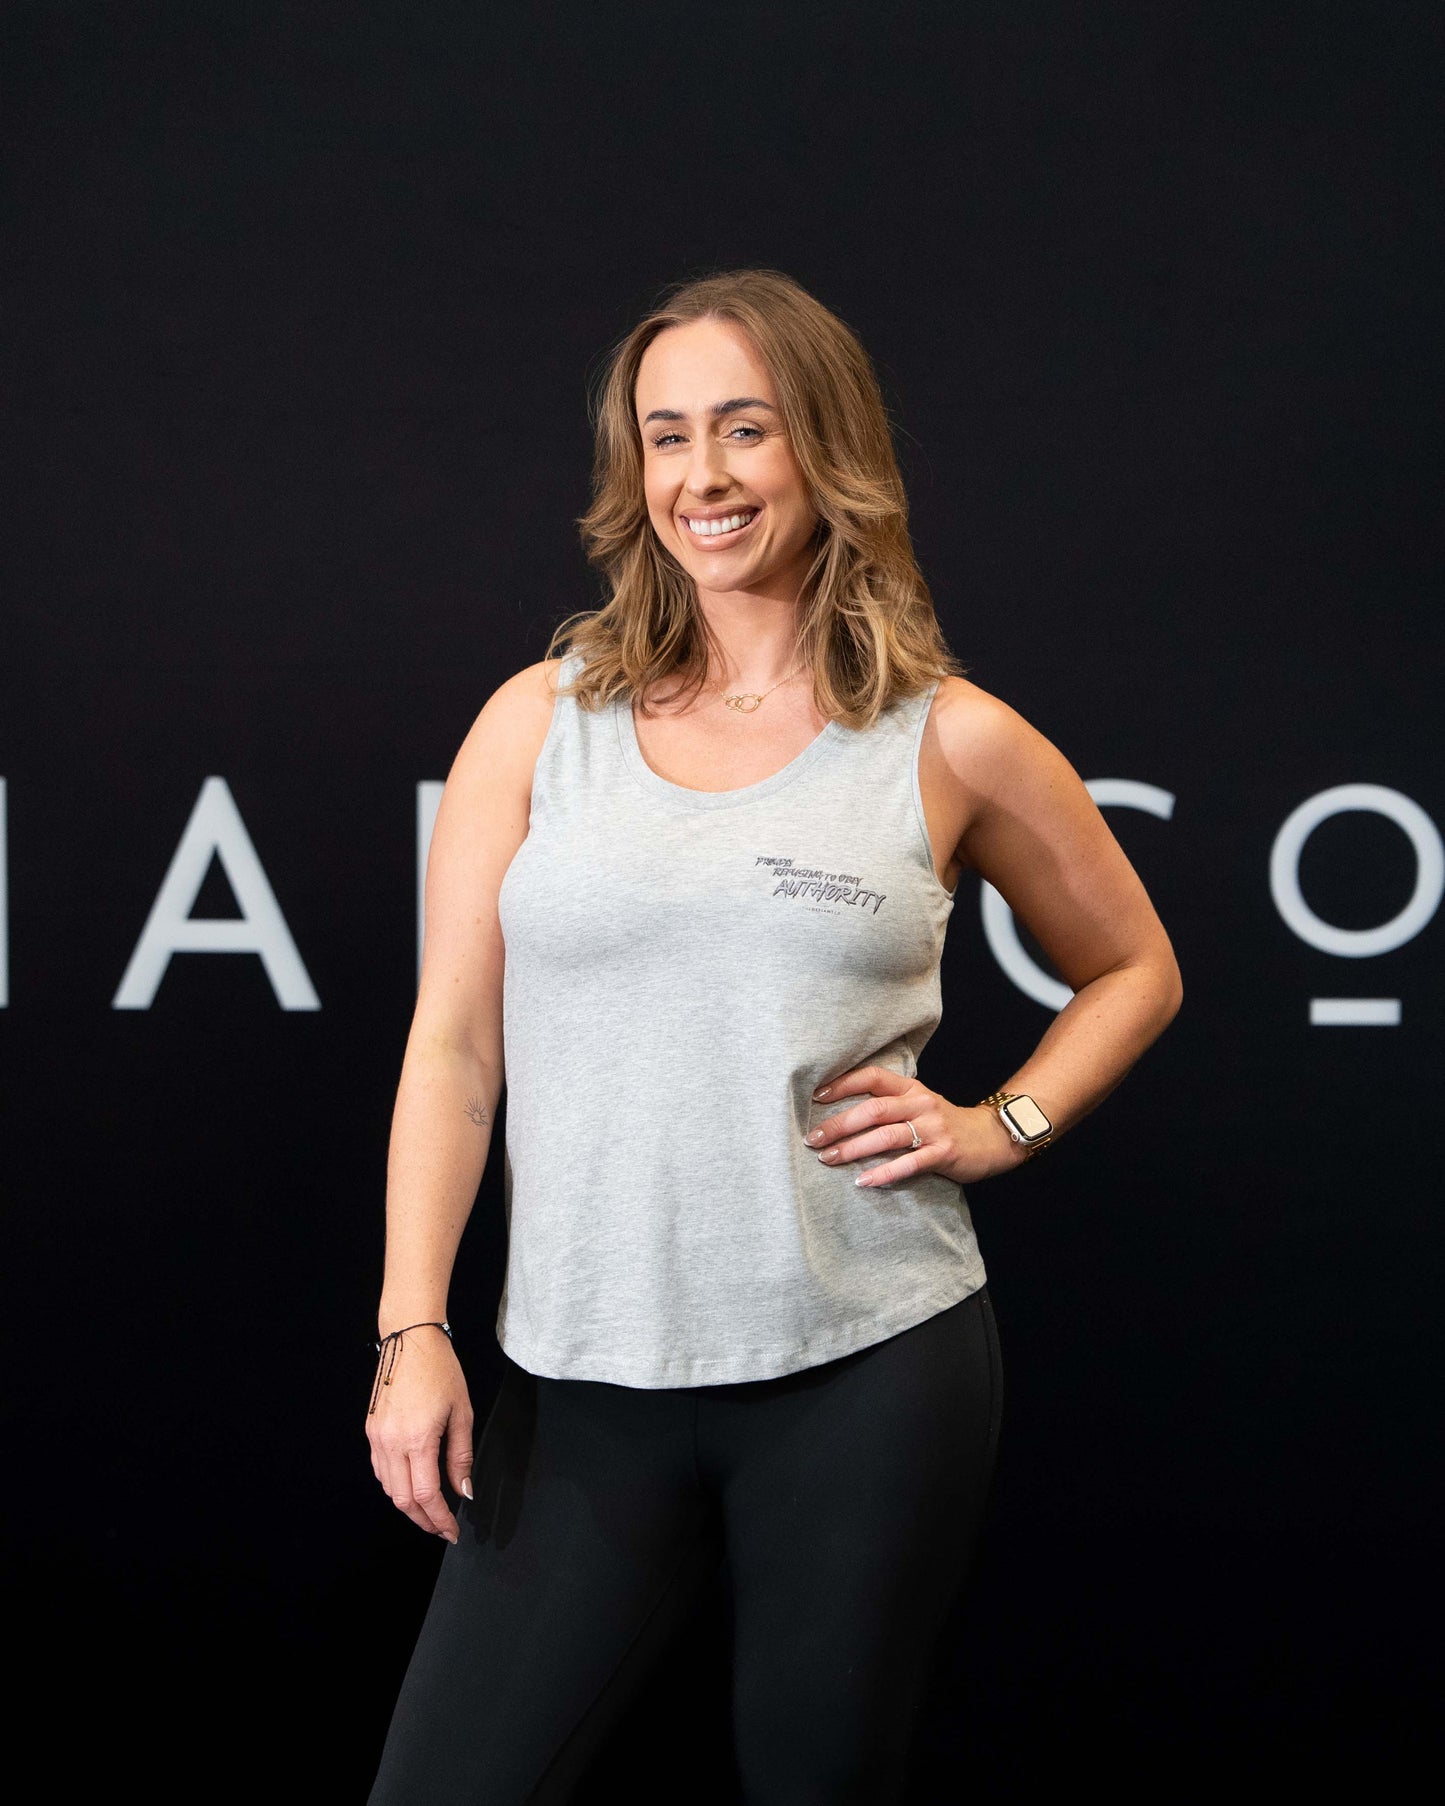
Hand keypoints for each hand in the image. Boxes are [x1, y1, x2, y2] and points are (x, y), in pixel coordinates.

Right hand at [365, 1325, 474, 1543]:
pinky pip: (380, 1470)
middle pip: (404, 1500)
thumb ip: (461, 1456)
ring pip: (389, 1489)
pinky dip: (395, 1486)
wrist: (410, 1340)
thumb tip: (463, 1491)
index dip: (441, 1520)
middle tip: (443, 1528)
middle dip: (424, 1521)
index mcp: (418, 1439)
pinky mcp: (371, 1431)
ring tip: (430, 1511)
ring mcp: (377, 1437)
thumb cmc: (440, 1370)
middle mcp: (392, 1442)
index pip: (427, 1496)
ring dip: (409, 1506)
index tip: (453, 1532)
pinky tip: (412, 1485)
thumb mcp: (461, 1412)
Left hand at [805, 1065, 1027, 1186]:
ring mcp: (932, 1128)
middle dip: (839, 1124)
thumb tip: (842, 1110)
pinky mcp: (943, 1153)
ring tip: (829, 1160)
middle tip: (813, 1139)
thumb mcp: (918, 1103)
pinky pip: (908, 1164)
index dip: (842, 1084)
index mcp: (910, 1088)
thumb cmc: (944, 1121)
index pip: (872, 1077)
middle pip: (873, 1110)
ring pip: (886, 1136)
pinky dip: (884, 1173)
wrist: (991, 1137)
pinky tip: (863, 1182)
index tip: (815, 1097)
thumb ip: (889, 1102)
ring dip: (853, 1149)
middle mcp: (920, 1104)